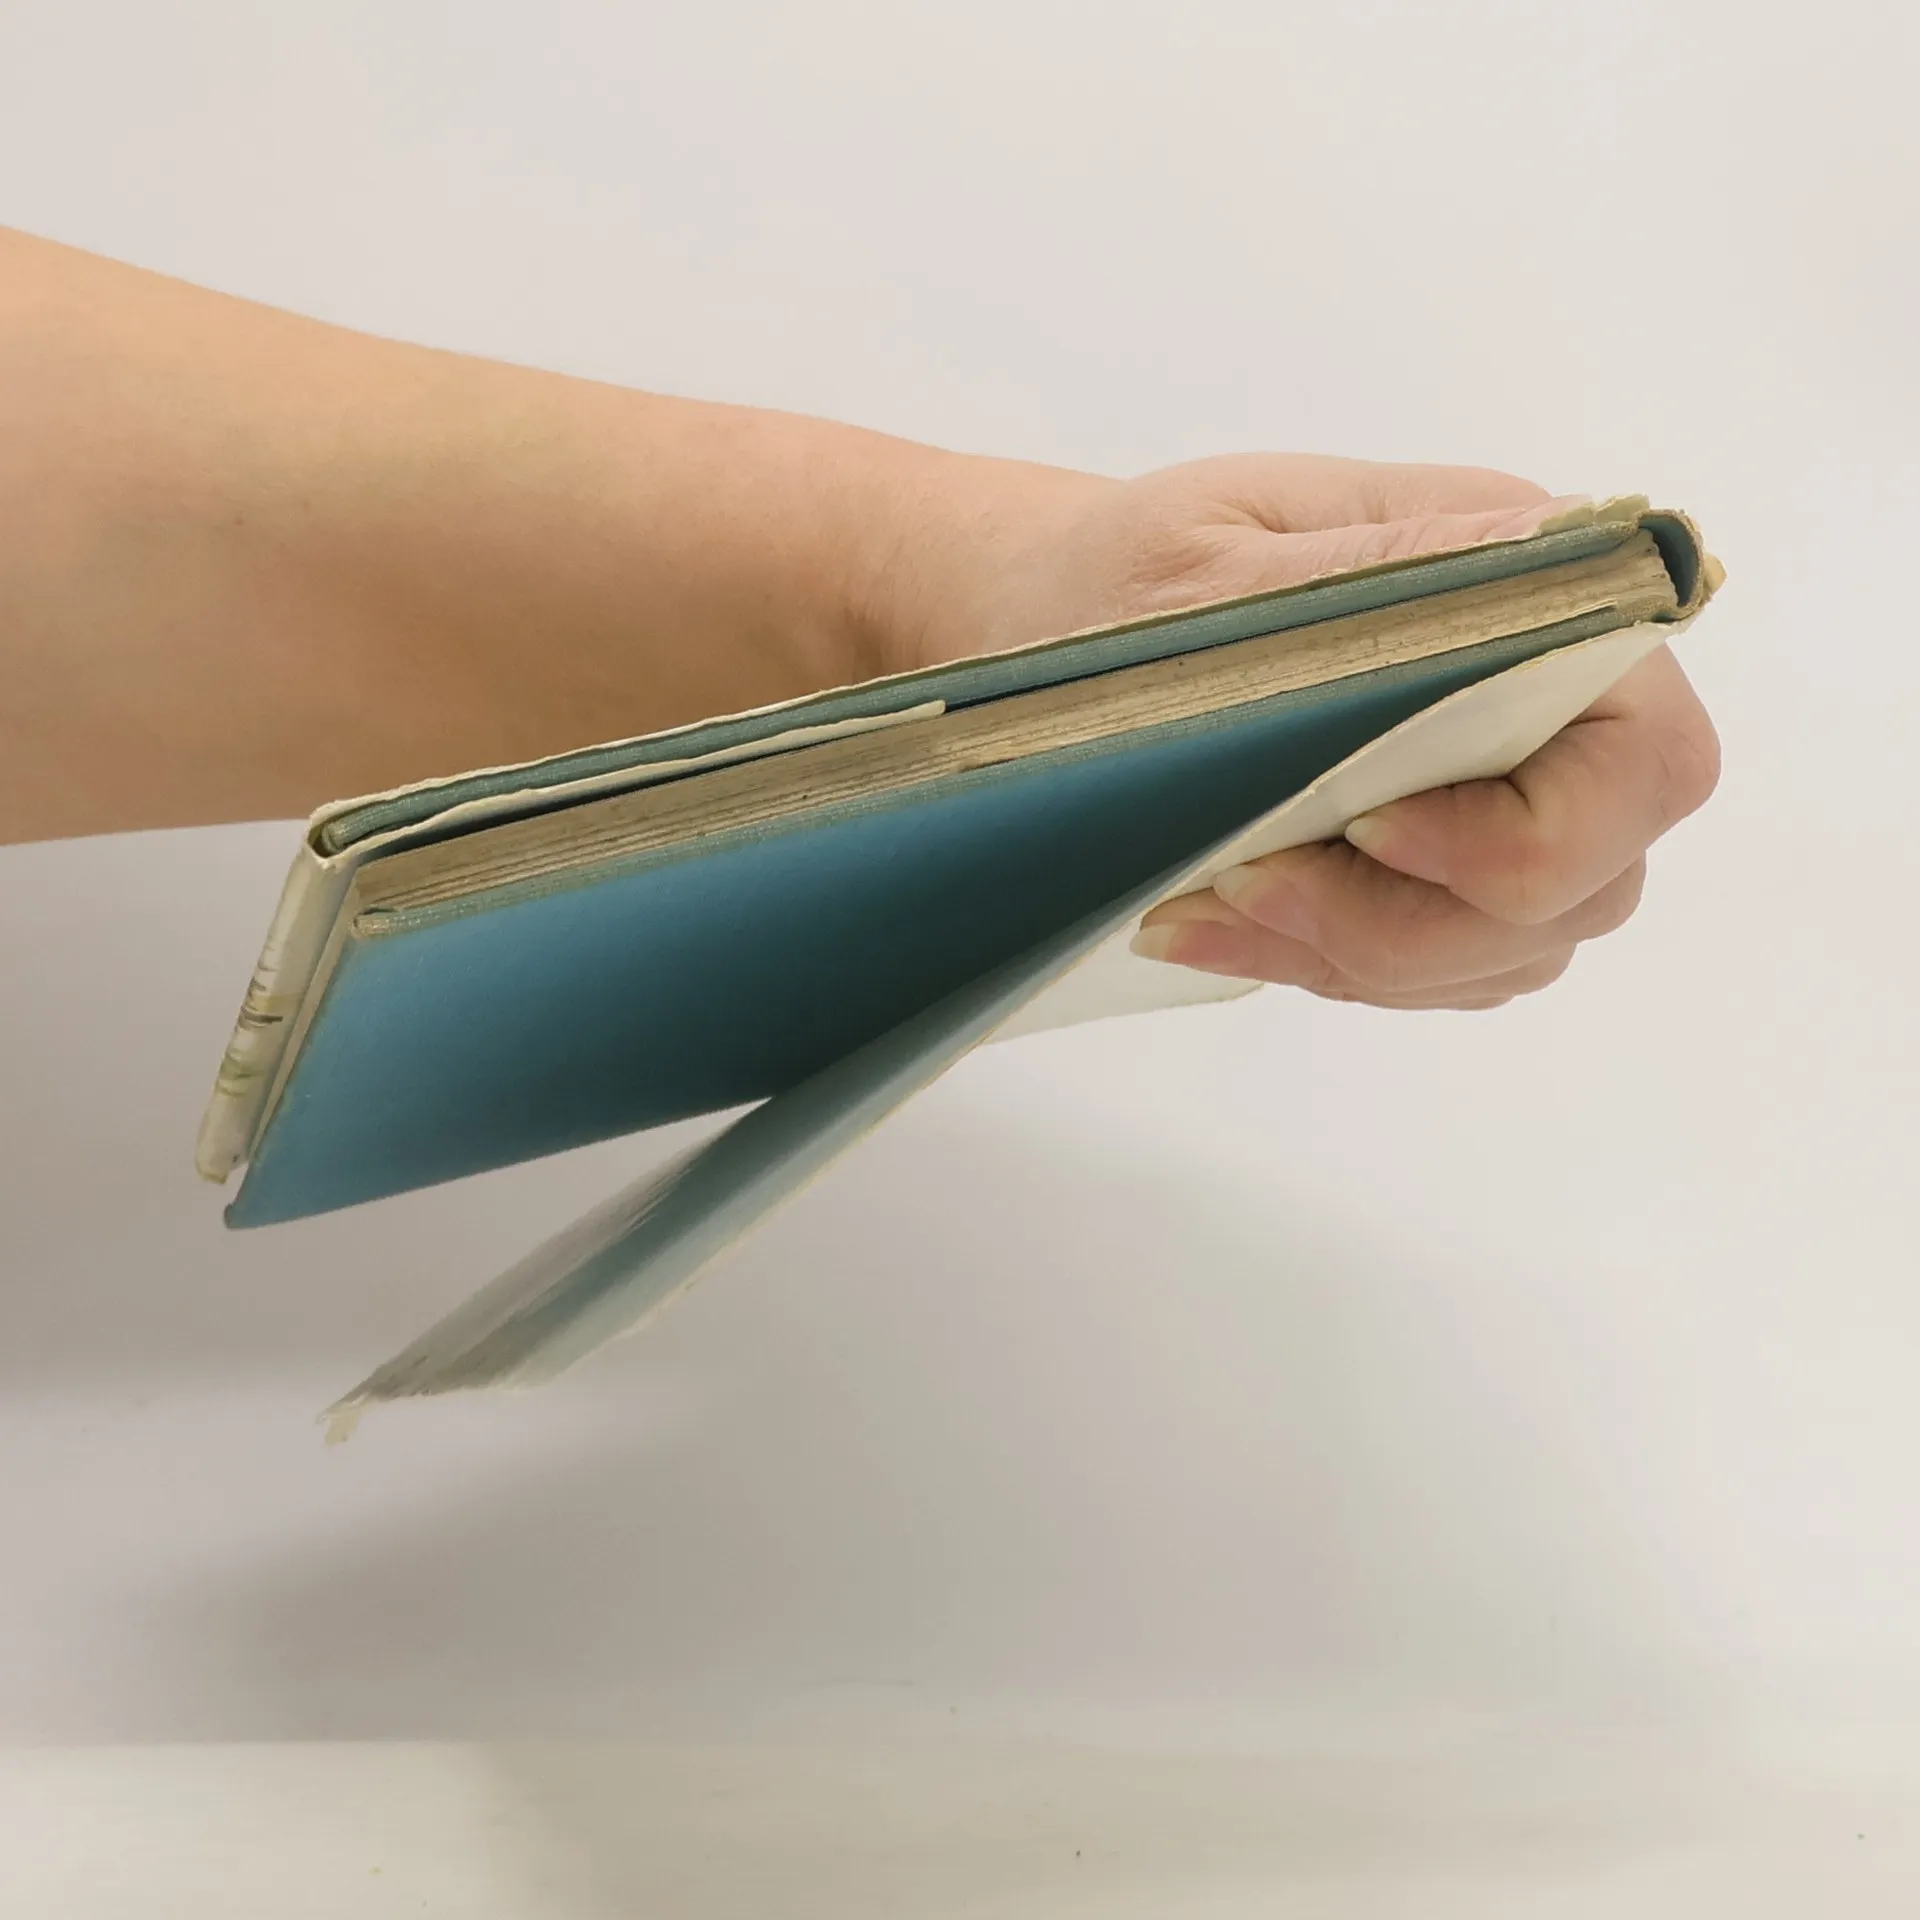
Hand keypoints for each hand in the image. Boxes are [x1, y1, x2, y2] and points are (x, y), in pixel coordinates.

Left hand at [916, 452, 1720, 1011]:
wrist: (1058, 625)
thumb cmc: (1127, 575)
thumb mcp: (1212, 560)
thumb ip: (1371, 589)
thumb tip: (1527, 577)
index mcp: (1529, 589)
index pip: (1645, 757)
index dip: (1536, 832)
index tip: (1369, 828)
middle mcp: (1543, 704)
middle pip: (1584, 883)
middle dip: (1410, 919)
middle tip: (1246, 884)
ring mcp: (1497, 800)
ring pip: (1508, 946)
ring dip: (1354, 953)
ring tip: (1200, 904)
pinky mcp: (1430, 876)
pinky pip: (1429, 969)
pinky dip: (1323, 964)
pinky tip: (1211, 922)